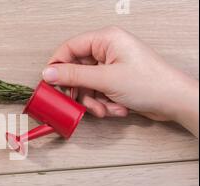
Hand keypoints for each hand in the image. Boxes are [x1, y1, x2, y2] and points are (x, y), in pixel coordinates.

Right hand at [42, 26, 198, 136]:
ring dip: (93, 101)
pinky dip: (103, 103)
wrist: (175, 102)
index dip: (57, 66)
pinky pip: (97, 93)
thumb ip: (73, 76)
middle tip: (79, 102)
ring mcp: (111, 67)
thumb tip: (49, 73)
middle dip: (80, 91)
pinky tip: (116, 108)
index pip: (70, 48)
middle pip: (76, 70)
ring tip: (105, 108)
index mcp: (106, 39)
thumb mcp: (106, 79)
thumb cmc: (151, 83)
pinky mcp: (115, 81)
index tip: (49, 83)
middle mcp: (108, 50)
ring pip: (86, 85)